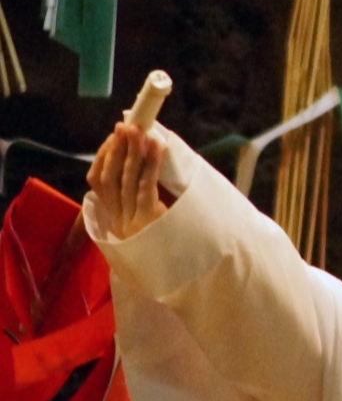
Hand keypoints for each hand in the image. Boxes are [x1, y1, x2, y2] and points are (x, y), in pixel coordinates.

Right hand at [87, 122, 167, 238]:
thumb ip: (139, 198)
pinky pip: (147, 188)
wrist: (185, 274)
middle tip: (126, 127)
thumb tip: (141, 160)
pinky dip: (152, 165)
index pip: (98, 182)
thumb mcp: (148, 222)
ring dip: (134, 152)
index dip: (104, 157)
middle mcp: (117, 221)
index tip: (113, 138)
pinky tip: (158, 148)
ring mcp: (131, 222)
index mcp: (112, 219)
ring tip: (141, 131)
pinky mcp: (149, 222)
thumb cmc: (171, 243)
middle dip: (117, 150)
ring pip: (127, 180)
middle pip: (110, 178)